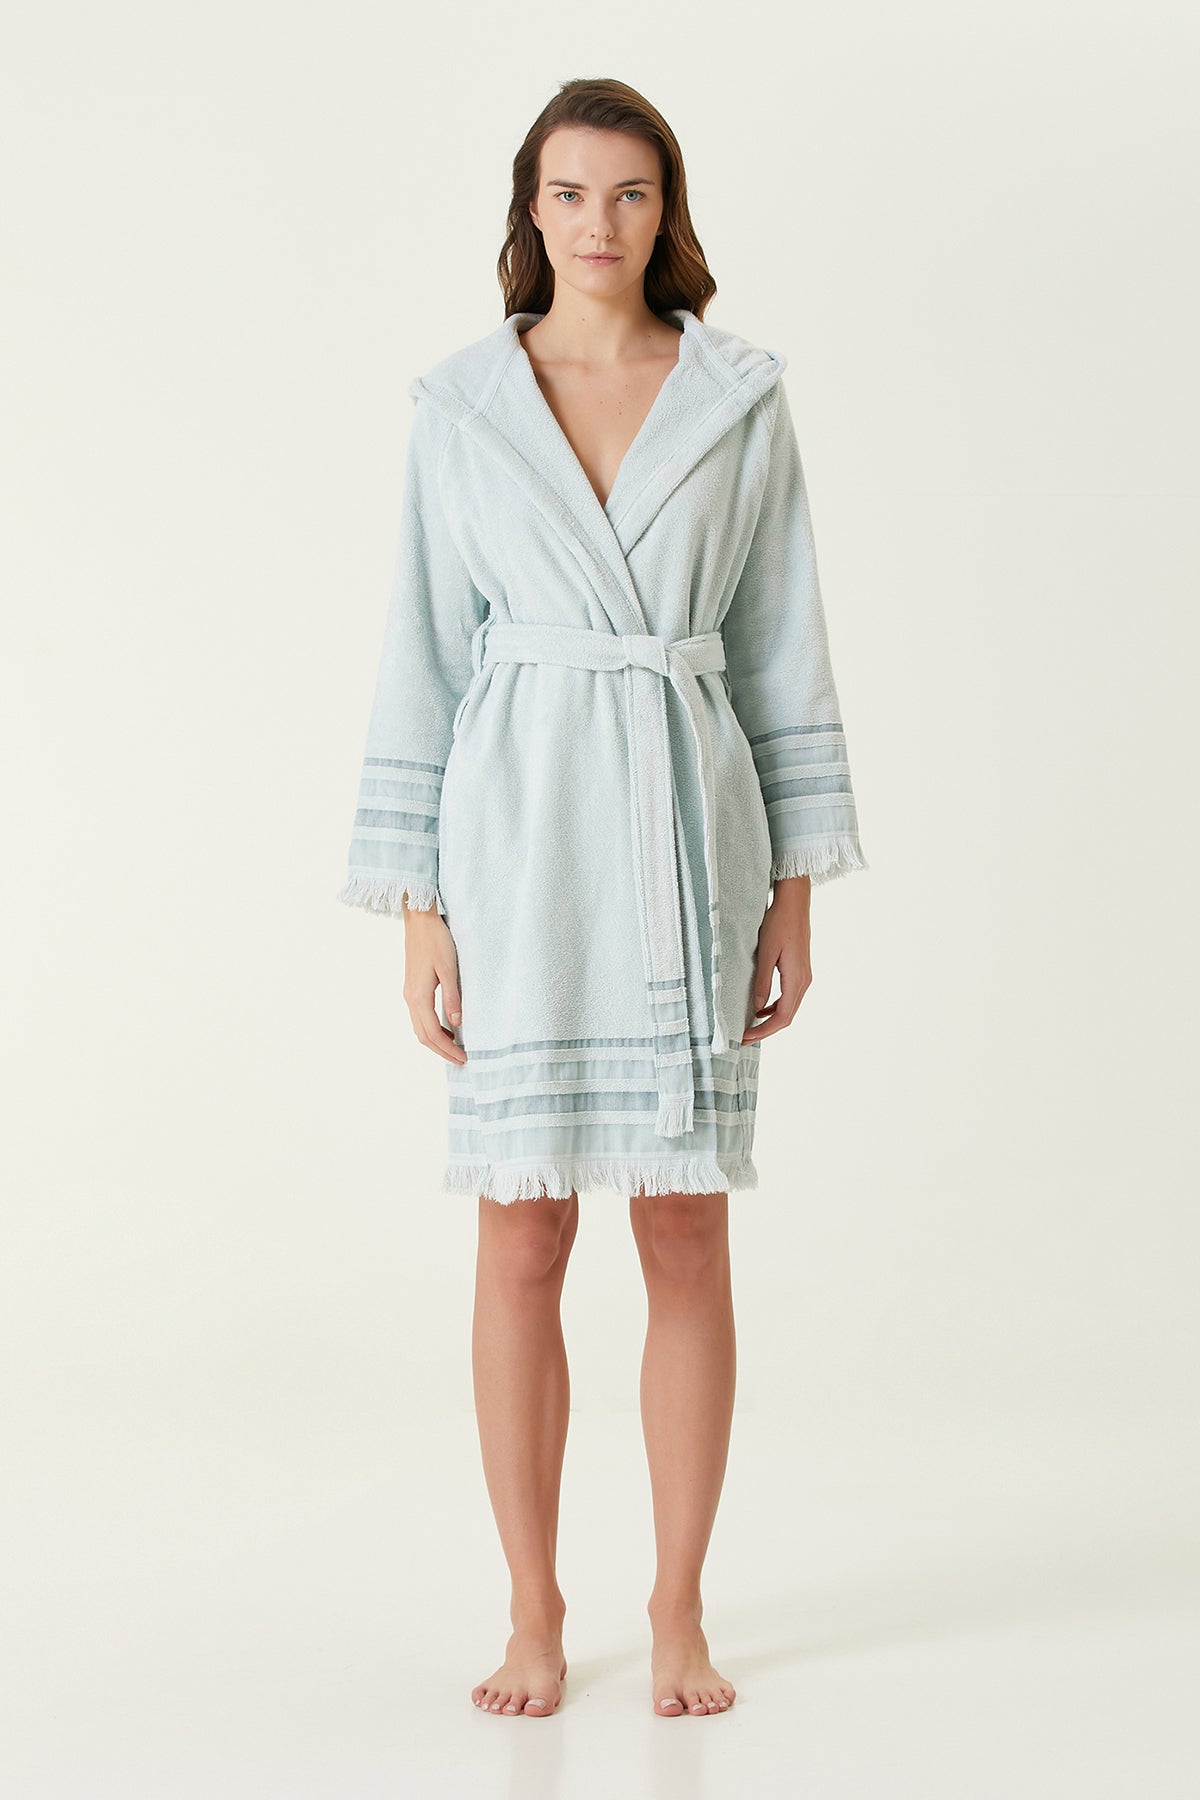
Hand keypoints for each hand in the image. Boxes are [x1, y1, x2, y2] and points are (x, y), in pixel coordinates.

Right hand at [401, 902, 467, 1064]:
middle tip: (460, 1060)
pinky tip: (445, 1028)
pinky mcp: (412, 987)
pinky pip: (419, 1017)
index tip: (463, 1058)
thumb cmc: (436, 940)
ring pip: (419, 1028)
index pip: (432, 1033)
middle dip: (441, 1051)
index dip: (447, 1049)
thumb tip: (457, 1023)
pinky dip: (431, 1029)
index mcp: (418, 996)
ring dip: (435, 1042)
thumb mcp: (449, 968)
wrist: (419, 920)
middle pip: (423, 1036)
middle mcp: (410, 998)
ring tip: (453, 1048)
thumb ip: (452, 996)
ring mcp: (409, 993)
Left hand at [740, 876, 811, 1043]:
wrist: (794, 903)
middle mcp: (804, 981)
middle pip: (787, 1017)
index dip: (764, 1031)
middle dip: (766, 1030)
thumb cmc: (778, 923)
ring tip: (750, 1026)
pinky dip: (775, 1007)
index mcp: (797, 979)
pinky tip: (760, 1008)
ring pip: (789, 1008)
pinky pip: (789, 997)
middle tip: (744, 1037)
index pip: (782, 1017)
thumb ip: (762, 982)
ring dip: (770, 1020)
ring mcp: (804, 977)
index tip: (745, 1037)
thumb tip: (755, 1009)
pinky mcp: (800, 971)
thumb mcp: (766, 953)